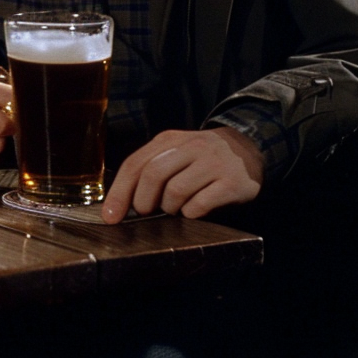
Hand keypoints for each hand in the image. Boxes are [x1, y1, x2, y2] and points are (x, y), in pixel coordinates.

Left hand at [100, 127, 263, 223]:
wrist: (248, 149)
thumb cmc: (201, 158)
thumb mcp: (175, 154)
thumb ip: (151, 169)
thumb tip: (122, 202)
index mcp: (168, 141)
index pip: (134, 164)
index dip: (119, 192)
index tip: (110, 216)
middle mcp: (189, 147)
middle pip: (152, 174)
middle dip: (142, 201)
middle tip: (145, 213)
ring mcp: (211, 163)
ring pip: (176, 190)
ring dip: (169, 208)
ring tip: (174, 209)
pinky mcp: (231, 182)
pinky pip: (201, 203)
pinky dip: (191, 213)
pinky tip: (193, 212)